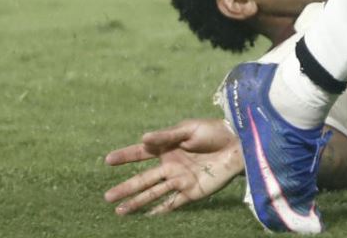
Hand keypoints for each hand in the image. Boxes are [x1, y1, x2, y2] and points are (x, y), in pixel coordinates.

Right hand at [103, 118, 241, 217]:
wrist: (239, 144)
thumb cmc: (215, 131)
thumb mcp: (190, 128)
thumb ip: (167, 135)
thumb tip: (143, 138)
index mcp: (168, 146)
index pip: (141, 153)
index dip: (125, 156)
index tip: (107, 160)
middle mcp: (171, 165)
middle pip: (144, 178)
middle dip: (126, 188)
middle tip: (107, 197)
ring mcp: (180, 179)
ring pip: (153, 193)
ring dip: (137, 202)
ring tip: (119, 211)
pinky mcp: (192, 191)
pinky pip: (172, 203)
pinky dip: (160, 211)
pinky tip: (146, 217)